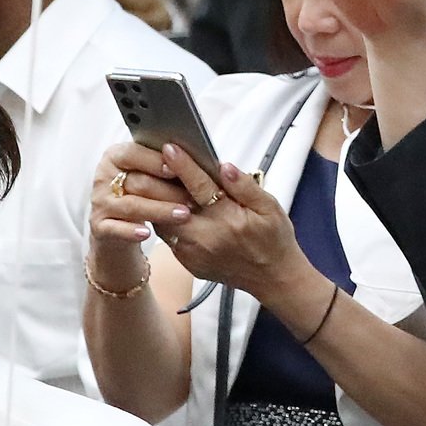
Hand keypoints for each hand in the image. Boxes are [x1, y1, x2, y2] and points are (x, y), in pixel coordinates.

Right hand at [89, 142, 194, 254]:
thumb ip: (159, 163)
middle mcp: (103, 177)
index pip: (133, 153)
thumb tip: (187, 158)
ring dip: (160, 210)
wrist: (116, 227)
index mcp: (114, 156)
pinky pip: (116, 229)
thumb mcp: (145, 174)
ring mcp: (100, 202)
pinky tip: (148, 233)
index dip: (156, 161)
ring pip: (132, 205)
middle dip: (168, 191)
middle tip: (193, 199)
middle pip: (138, 182)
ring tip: (183, 215)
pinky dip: (132, 231)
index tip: (177, 169)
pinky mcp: (99, 226)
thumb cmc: (138, 193)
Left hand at [157, 144, 312, 302]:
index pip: (199, 187)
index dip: (183, 165)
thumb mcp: (270, 207)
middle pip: (169, 204)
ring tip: (156, 177)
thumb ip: (245, 186)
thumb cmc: (273, 240)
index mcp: (228, 220)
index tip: (170, 147)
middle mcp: (206, 238)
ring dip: (156, 199)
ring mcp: (193, 253)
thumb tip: (225, 167)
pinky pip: (167, 235)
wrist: (272, 278)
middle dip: (158, 180)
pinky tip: (165, 201)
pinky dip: (163, 217)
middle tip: (151, 159)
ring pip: (161, 220)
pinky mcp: (187, 261)